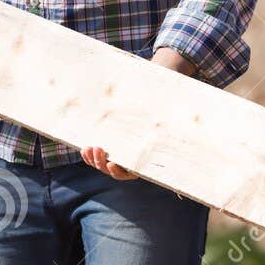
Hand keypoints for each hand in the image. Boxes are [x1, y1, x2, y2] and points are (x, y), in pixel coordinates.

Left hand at [81, 50, 194, 179]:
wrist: (158, 92)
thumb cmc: (164, 104)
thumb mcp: (165, 110)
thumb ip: (165, 117)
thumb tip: (180, 118)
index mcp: (147, 157)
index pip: (132, 172)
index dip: (120, 172)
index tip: (112, 164)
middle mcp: (134, 159)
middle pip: (115, 171)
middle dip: (102, 163)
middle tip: (97, 149)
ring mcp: (122, 153)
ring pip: (104, 165)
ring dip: (94, 159)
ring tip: (88, 148)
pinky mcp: (113, 145)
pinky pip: (99, 157)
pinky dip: (91, 155)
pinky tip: (84, 148)